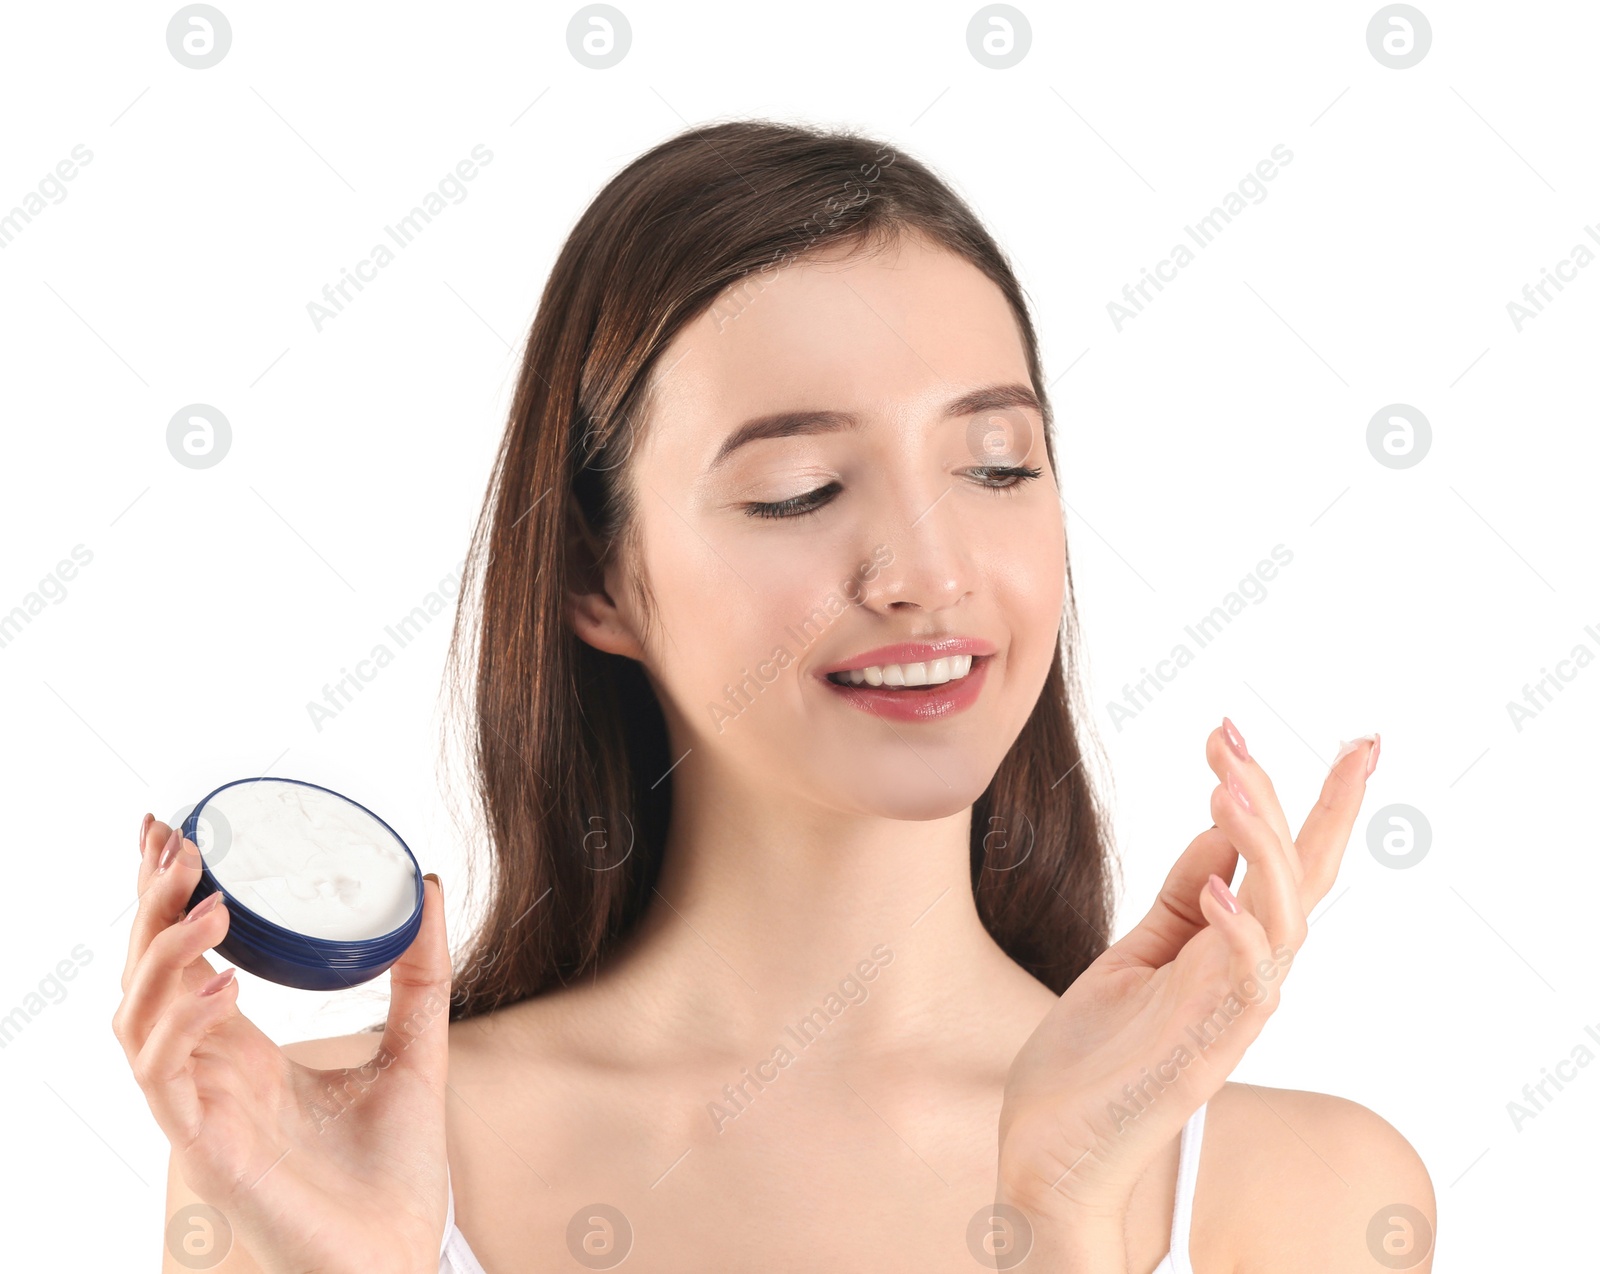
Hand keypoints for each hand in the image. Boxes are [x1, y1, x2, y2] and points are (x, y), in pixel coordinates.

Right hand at [113, 816, 452, 1273]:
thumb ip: (420, 974)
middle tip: (174, 841)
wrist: (403, 1259)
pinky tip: (221, 984)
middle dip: (149, 907)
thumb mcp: (415, 1049)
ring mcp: (201, 1112)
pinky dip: (180, 1025)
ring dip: (161, 955)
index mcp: (245, 1054)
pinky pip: (166, 1079)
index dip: (168, 901)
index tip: (176, 832)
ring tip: (210, 901)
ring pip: (136, 1021)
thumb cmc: (396, 1173)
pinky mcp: (208, 1150)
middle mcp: (211, 1076)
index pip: (183, 964)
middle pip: (145, 978)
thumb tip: (428, 885)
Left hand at [996, 720, 1377, 1221]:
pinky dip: (1237, 931)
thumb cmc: (1092, 1059)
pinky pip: (1243, 986)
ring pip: (1284, 920)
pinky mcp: (1203, 1052)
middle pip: (1299, 880)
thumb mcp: (1133, 956)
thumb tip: (1220, 833)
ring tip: (1226, 784)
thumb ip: (1180, 901)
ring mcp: (1228, 1016)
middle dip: (1288, 800)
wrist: (1050, 1149)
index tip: (1323, 737)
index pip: (1290, 868)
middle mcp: (1244, 980)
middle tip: (1234, 733)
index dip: (1311, 803)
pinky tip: (1216, 885)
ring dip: (1262, 847)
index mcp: (1230, 954)